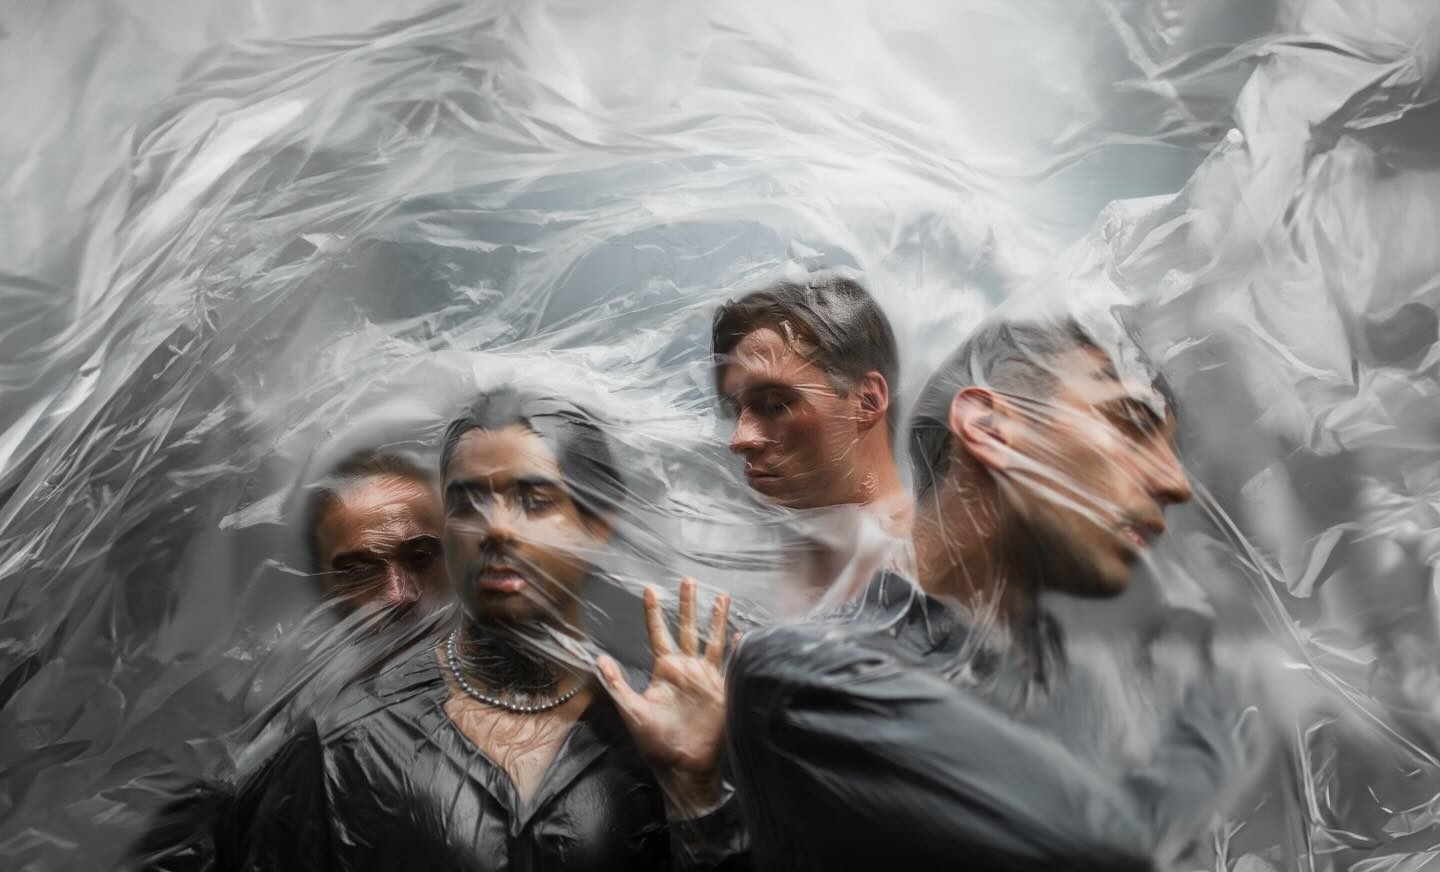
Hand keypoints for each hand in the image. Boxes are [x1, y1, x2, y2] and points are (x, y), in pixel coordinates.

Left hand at [596, 578, 731, 813]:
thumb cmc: (657, 742)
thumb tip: (598, 659)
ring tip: (721, 596)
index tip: (649, 589)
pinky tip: (742, 632)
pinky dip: (736, 647)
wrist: (685, 765)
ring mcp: (706, 677)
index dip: (654, 611)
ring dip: (716, 619)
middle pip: (687, 628)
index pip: (658, 632)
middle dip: (688, 604)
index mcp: (665, 669)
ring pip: (711, 639)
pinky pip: (730, 663)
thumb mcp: (632, 712)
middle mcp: (686, 668)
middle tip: (688, 580)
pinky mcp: (722, 689)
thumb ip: (617, 684)